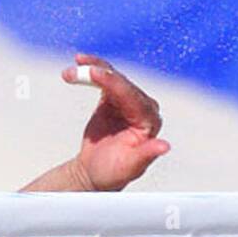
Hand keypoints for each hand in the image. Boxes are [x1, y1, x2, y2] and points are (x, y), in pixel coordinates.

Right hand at [62, 53, 169, 191]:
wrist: (94, 172)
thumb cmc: (113, 173)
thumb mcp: (129, 167)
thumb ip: (146, 155)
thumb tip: (164, 147)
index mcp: (150, 121)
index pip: (132, 97)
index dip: (113, 83)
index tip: (94, 74)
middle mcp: (142, 107)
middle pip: (121, 83)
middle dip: (100, 74)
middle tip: (79, 70)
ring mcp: (128, 100)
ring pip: (112, 76)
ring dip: (92, 69)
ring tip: (73, 70)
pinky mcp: (114, 97)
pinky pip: (103, 79)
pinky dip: (90, 72)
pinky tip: (79, 63)